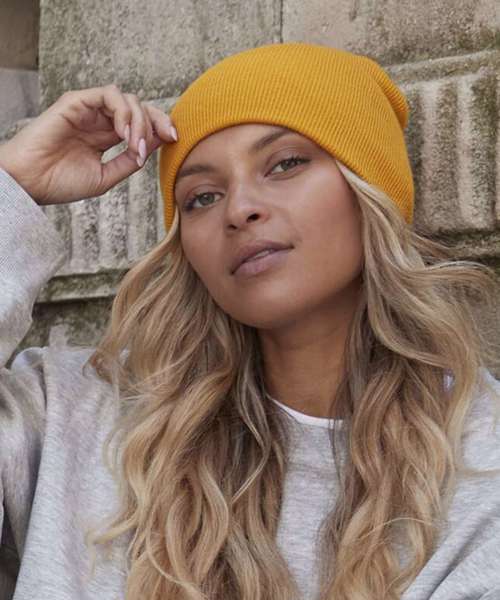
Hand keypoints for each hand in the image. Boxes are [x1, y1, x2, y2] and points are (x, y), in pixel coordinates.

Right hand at [0, 84, 176, 204]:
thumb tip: (154, 147)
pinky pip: (108, 95)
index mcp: (107, 136)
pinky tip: (124, 134)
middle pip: (140, 107)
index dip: (161, 127)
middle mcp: (100, 120)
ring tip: (135, 145)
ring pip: (128, 100)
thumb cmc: (61, 182)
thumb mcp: (106, 177)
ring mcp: (89, 110)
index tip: (176, 140)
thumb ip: (129, 161)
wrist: (31, 183)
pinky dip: (123, 112)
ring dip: (140, 121)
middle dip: (159, 120)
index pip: (142, 123)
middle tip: (168, 137)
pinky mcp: (76, 101)